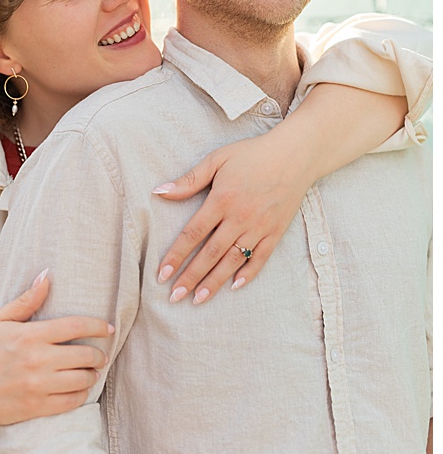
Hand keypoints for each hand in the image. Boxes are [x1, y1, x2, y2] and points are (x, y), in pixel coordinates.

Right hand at [0, 271, 111, 441]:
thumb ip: (26, 301)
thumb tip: (47, 277)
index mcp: (29, 335)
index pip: (74, 326)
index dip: (97, 326)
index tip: (108, 328)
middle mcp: (36, 360)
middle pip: (85, 355)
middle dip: (98, 354)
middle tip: (99, 354)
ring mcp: (38, 385)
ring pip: (83, 379)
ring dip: (91, 374)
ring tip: (89, 371)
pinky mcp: (37, 407)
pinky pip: (73, 401)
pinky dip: (81, 394)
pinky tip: (78, 388)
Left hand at [154, 134, 311, 303]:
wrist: (295, 156)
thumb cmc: (251, 155)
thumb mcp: (216, 160)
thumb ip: (189, 180)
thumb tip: (159, 192)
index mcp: (221, 201)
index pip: (193, 234)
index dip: (176, 256)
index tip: (161, 274)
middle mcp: (239, 218)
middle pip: (210, 254)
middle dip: (190, 277)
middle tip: (174, 297)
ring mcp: (259, 227)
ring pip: (233, 261)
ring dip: (214, 282)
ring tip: (198, 299)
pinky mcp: (276, 232)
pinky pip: (260, 257)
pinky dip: (248, 273)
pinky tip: (234, 286)